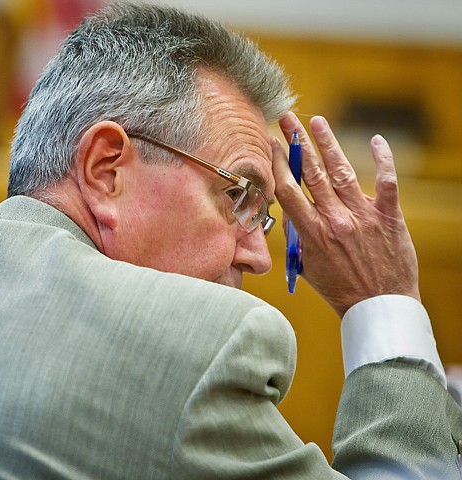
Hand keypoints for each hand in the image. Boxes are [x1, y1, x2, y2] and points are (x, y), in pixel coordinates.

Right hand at [271, 112, 419, 316]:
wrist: (379, 306)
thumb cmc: (340, 289)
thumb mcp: (307, 265)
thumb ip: (297, 236)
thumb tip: (290, 210)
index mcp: (312, 233)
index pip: (289, 189)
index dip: (278, 163)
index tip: (269, 143)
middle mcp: (336, 220)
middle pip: (312, 173)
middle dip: (297, 142)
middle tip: (288, 119)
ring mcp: (364, 216)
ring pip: (342, 171)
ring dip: (328, 144)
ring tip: (317, 122)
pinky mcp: (389, 217)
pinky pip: (387, 183)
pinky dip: (383, 160)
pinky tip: (377, 140)